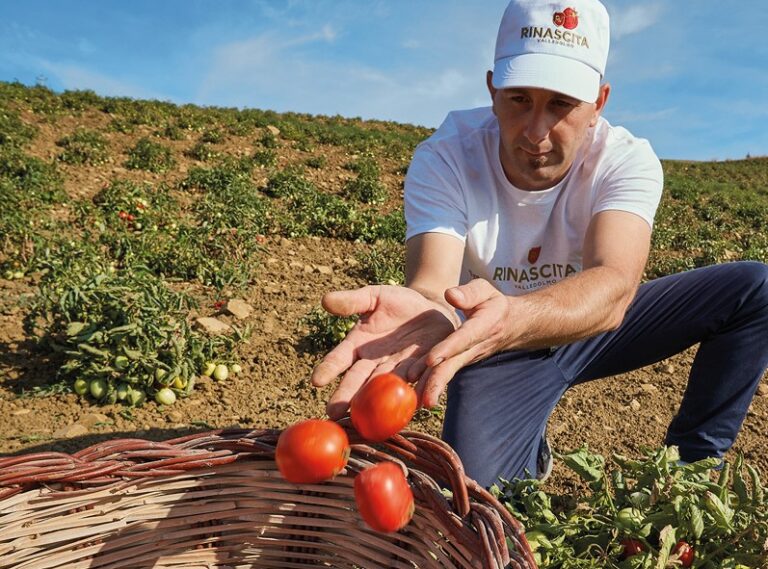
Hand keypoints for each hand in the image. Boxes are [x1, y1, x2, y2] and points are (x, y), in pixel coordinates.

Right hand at [311, 285, 455, 418]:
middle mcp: (375, 364)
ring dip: (379, 402)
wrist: (430, 308)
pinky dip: (418, 393)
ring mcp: (399, 370)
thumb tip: (325, 300)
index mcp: (358, 346)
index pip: (339, 359)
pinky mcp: (423, 371)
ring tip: (370, 417)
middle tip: (333, 413)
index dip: (328, 369)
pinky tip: (416, 403)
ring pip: (386, 388)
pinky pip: (419, 382)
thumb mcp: (374, 297)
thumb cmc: (397, 303)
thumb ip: (352, 302)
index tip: (316, 380)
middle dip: (347, 397)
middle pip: (359, 382)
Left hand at [416, 278, 513, 407]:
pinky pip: (445, 372)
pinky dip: (432, 385)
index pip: (464, 338)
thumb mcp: (486, 290)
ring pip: (449, 372)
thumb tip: (451, 295)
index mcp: (482, 326)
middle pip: (454, 364)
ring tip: (420, 403)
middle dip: (439, 380)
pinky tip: (417, 398)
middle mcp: (474, 346)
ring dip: (434, 387)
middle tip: (427, 398)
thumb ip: (470, 292)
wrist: (510, 324)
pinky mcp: (459, 362)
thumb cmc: (493, 304)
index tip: (432, 359)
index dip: (448, 348)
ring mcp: (467, 357)